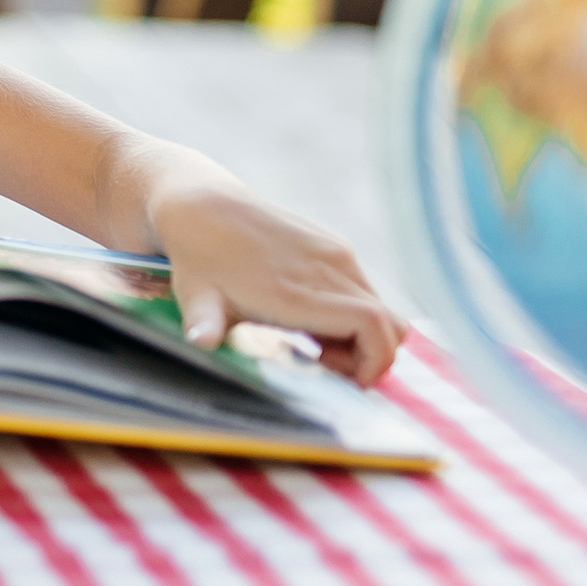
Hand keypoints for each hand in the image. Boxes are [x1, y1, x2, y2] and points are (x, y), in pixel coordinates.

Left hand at [132, 140, 407, 385]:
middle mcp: (327, 267)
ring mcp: (335, 253)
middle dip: (371, 356)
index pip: (371, 325)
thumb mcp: (196, 299)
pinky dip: (355, 313)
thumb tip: (200, 341)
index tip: (347, 380)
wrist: (202, 205)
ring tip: (314, 342)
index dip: (374, 361)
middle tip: (325, 363)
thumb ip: (205, 325)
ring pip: (381, 308)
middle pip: (389, 324)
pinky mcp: (334, 244)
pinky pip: (365, 289)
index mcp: (298, 289)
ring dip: (362, 335)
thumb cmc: (198, 261)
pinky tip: (312, 317)